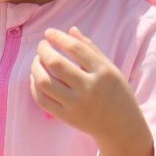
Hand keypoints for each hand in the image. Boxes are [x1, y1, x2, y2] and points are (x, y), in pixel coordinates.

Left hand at [30, 27, 148, 145]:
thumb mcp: (110, 68)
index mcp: (103, 72)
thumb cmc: (116, 92)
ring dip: (35, 67)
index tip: (49, 33)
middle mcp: (89, 88)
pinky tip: (36, 78)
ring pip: (45, 82)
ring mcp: (76, 104)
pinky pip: (42, 100)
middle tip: (42, 46)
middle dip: (44, 50)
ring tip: (37, 61)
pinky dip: (34, 86)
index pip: (75, 48)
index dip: (59, 37)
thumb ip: (90, 48)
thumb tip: (71, 30)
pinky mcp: (67, 117)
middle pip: (56, 64)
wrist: (120, 126)